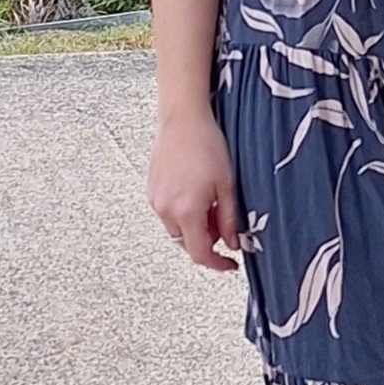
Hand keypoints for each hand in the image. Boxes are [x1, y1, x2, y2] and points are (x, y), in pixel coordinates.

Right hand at [148, 110, 244, 271]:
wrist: (182, 119)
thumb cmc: (207, 146)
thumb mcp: (227, 185)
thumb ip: (229, 220)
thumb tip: (232, 245)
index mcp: (187, 211)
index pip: (200, 254)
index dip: (217, 264)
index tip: (230, 264)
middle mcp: (166, 210)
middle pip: (188, 243)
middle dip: (208, 239)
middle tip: (223, 219)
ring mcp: (155, 201)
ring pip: (177, 229)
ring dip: (195, 226)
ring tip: (209, 201)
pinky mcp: (151, 191)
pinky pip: (168, 214)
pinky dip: (183, 213)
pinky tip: (195, 192)